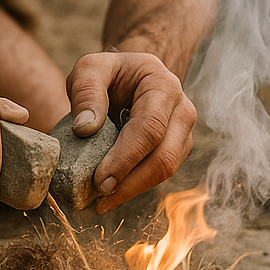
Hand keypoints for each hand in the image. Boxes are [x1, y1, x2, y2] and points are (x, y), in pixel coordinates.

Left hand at [65, 51, 196, 212]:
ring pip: (166, 170)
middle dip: (131, 182)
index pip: (150, 128)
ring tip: (100, 200)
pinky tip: (111, 193)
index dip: (126, 157)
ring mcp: (183, 133)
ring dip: (133, 189)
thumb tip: (85, 129)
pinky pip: (160, 173)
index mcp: (163, 86)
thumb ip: (86, 91)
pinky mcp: (177, 150)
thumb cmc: (110, 72)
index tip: (100, 180)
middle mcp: (182, 110)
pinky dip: (135, 186)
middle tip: (99, 198)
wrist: (130, 75)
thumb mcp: (90, 68)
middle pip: (164, 156)